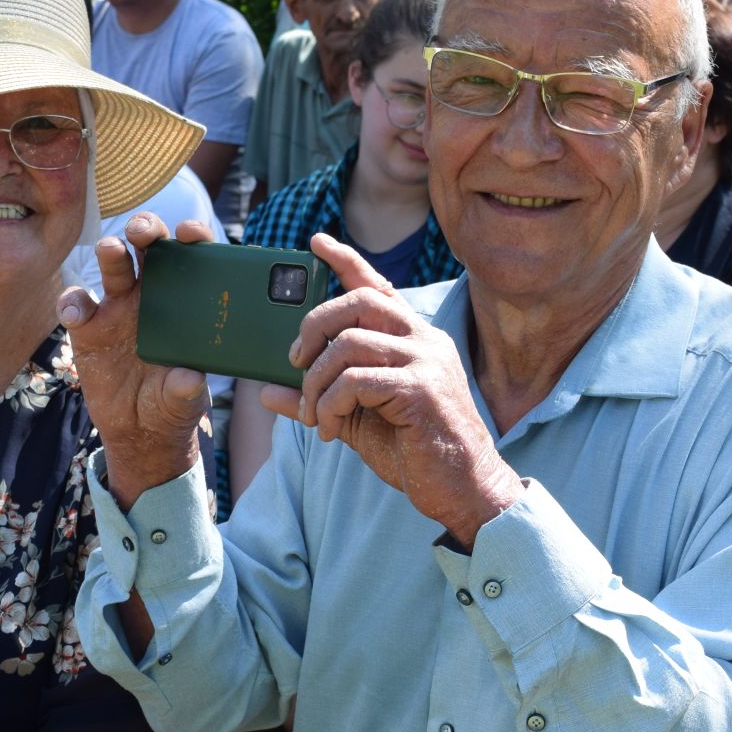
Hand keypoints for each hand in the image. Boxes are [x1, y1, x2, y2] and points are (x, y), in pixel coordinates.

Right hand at [58, 213, 216, 508]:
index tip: (189, 232)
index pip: (192, 260)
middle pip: (148, 249)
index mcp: (185, 302)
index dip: (192, 239)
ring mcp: (117, 308)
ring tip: (111, 250)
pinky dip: (73, 303)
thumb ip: (186, 390)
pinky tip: (77, 313)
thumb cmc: (171, 403)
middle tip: (143, 231)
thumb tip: (189, 380)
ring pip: (113, 267)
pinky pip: (76, 305)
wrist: (139, 430)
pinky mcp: (87, 328)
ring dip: (111, 252)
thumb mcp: (184, 401)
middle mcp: (151, 295)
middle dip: (146, 231)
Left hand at [258, 234, 522, 546]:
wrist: (464, 489)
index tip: (316, 242)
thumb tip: (267, 392)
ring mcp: (426, 361)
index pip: (378, 287)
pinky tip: (331, 429)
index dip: (346, 260)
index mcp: (414, 340)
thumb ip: (319, 400)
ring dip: (317, 381)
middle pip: (356, 303)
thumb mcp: (359, 421)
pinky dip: (331, 405)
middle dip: (313, 327)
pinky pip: (356, 380)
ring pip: (349, 343)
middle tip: (296, 361)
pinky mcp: (421, 389)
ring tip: (316, 415)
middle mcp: (424, 340)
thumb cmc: (416, 453)